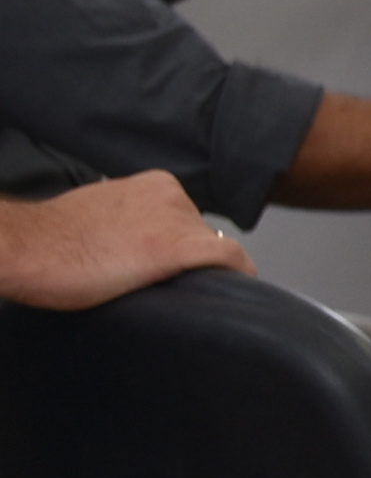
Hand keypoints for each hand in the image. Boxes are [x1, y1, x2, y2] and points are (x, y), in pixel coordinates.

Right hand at [0, 174, 253, 309]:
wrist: (28, 247)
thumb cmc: (53, 239)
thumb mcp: (102, 215)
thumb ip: (132, 221)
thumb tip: (144, 243)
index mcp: (155, 185)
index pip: (189, 221)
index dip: (183, 248)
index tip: (172, 269)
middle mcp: (173, 196)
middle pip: (203, 237)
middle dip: (188, 261)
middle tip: (161, 284)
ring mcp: (178, 220)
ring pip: (214, 251)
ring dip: (200, 273)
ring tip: (169, 292)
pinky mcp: (178, 247)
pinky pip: (228, 260)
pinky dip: (236, 276)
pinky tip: (234, 291)